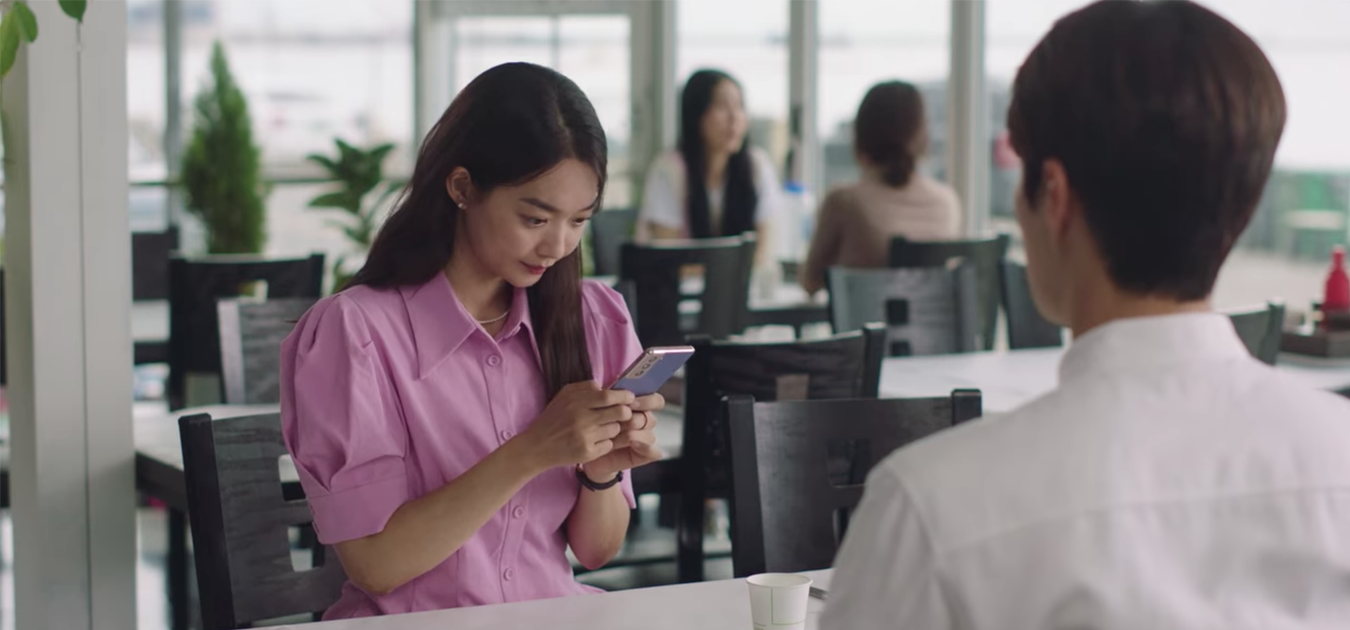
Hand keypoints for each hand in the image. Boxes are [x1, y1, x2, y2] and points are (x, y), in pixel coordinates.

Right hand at [517, 382, 634, 470]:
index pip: (608, 396)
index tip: (630, 397)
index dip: (624, 396)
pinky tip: (595, 441)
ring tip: (602, 428)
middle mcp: (582, 419)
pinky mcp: (587, 453)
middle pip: (619, 413)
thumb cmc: (553, 418)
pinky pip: (609, 445)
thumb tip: (604, 386)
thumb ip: (585, 387)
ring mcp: (585, 437)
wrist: (538, 446)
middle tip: (623, 413)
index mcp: (576, 402)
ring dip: (613, 428)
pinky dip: (605, 442)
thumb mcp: (564, 396)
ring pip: (615, 429)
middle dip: (625, 412)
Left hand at [582, 393, 664, 479]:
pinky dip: (643, 447)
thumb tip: (615, 382)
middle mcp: (644, 422)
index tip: (630, 401)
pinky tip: (631, 444)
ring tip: (613, 437)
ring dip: (631, 433)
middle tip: (621, 419)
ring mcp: (645, 438)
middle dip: (634, 418)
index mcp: (638, 408)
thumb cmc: (592, 427)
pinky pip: (654, 451)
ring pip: (649, 433)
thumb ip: (609, 396)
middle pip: (650, 417)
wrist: (584, 452)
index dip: (646, 400)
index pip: (654, 400)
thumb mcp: (598, 409)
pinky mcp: (644, 454)